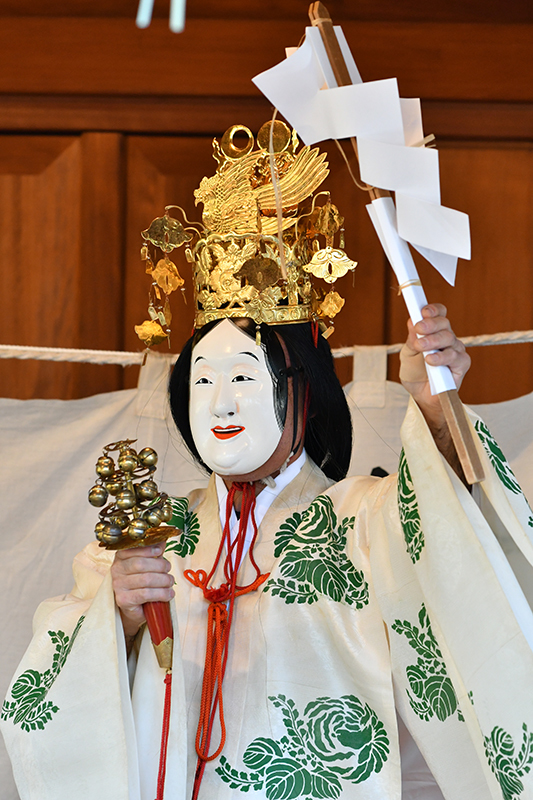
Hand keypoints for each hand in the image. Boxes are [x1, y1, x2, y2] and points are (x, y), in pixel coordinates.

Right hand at [110, 543, 174, 638]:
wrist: (135, 606)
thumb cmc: (142, 582)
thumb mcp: (148, 564)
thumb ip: (154, 552)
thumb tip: (163, 539)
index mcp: (121, 558)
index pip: (132, 549)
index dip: (147, 549)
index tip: (159, 551)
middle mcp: (116, 570)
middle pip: (140, 564)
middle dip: (159, 566)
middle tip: (168, 569)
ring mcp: (118, 585)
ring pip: (145, 579)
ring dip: (163, 581)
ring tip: (170, 583)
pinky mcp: (123, 600)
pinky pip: (145, 594)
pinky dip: (161, 593)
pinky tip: (169, 593)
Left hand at [400, 304, 469, 430]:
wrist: (420, 395)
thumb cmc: (415, 373)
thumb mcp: (407, 354)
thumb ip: (411, 339)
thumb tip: (412, 321)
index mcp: (434, 331)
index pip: (439, 314)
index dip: (433, 310)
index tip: (423, 311)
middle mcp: (447, 338)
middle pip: (444, 324)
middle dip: (430, 324)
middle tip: (419, 327)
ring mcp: (456, 350)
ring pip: (449, 339)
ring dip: (433, 341)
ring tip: (421, 347)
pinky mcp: (462, 365)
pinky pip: (455, 357)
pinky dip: (442, 358)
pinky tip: (431, 360)